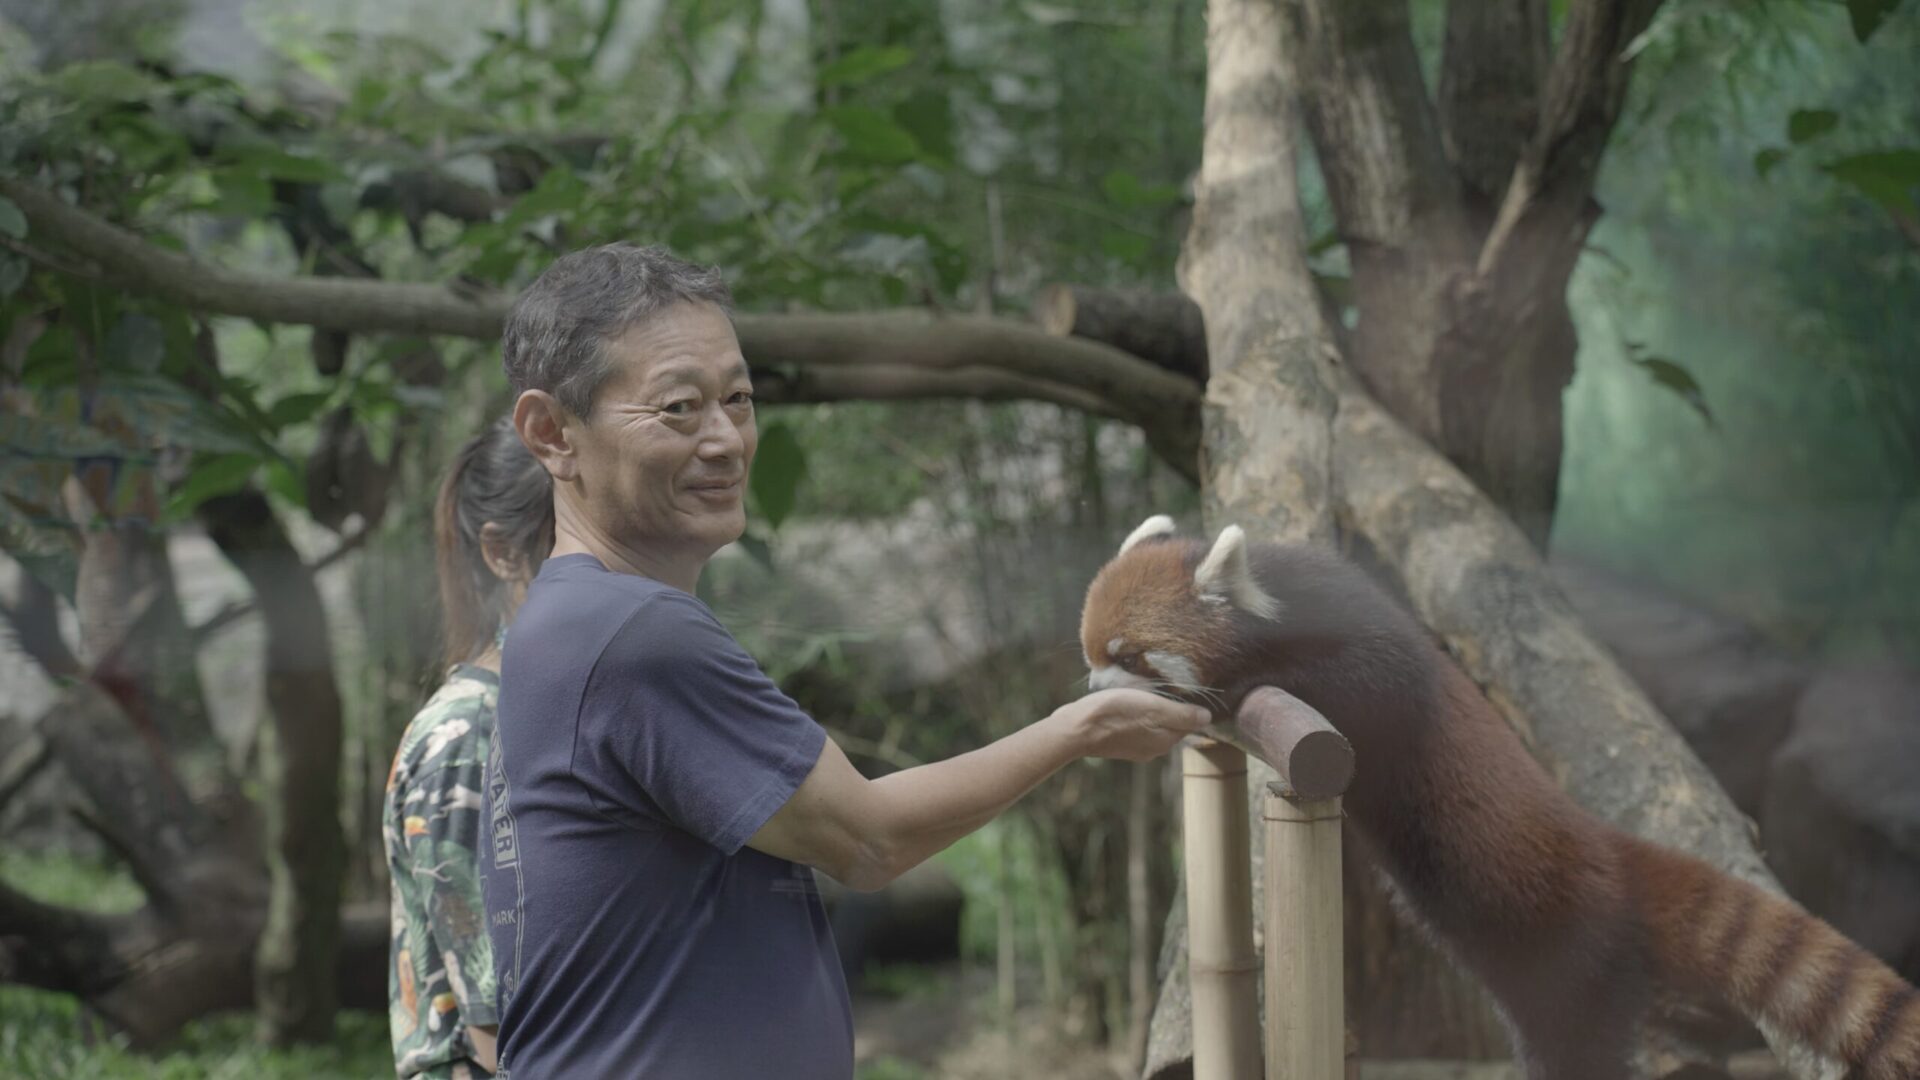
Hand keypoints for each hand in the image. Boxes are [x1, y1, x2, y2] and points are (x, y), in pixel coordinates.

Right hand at [1056, 689, 1212, 762]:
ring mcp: (1134, 749)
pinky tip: (1127, 703)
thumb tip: (1208, 718)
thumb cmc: (1116, 713)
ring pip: (1153, 726)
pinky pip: (1136, 728)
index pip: (1188, 723)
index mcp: (1166, 741)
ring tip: (1144, 692)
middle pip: (1171, 725)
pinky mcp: (1118, 743)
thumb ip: (1181, 714)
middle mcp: (1153, 749)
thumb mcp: (1153, 708)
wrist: (1076, 729)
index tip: (1182, 688)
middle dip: (1170, 708)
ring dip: (1152, 712)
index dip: (1188, 705)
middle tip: (1163, 686)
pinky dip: (1136, 716)